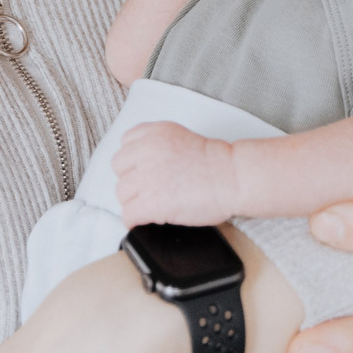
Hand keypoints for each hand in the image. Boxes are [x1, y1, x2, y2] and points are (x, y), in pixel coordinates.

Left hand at [114, 122, 240, 225]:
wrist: (233, 177)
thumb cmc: (218, 163)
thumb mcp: (182, 138)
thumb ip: (158, 145)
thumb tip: (142, 166)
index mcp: (155, 133)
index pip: (125, 143)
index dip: (134, 160)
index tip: (141, 169)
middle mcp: (146, 151)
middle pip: (119, 168)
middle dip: (131, 179)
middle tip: (146, 188)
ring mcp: (146, 177)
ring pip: (122, 193)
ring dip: (134, 200)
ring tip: (150, 204)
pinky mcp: (150, 202)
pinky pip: (128, 215)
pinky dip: (133, 220)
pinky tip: (144, 220)